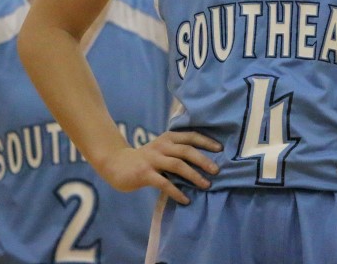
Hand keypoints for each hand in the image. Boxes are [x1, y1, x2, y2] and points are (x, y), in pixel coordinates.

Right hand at [97, 130, 221, 204]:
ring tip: (206, 185)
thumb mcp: (161, 148)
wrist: (116, 164)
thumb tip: (204, 159)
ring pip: (177, 165)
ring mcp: (153, 159)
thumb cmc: (145, 158)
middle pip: (186, 150)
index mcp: (168, 138)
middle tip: (217, 170)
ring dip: (194, 175)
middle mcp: (161, 146)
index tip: (220, 148)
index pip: (190, 136)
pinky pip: (164, 183)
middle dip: (203, 160)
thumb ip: (177, 150)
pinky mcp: (145, 173)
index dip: (206, 142)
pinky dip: (177, 191)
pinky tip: (185, 199)